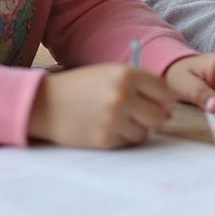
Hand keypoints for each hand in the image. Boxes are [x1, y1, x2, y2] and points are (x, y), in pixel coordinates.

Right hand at [28, 64, 173, 147]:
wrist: (46, 103)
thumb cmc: (82, 86)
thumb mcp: (110, 73)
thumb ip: (139, 83)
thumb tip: (168, 106)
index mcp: (126, 74)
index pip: (163, 90)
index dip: (165, 99)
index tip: (161, 103)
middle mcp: (122, 96)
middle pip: (159, 115)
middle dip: (156, 117)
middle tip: (145, 116)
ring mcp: (113, 119)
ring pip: (145, 132)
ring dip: (139, 128)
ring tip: (123, 121)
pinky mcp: (104, 139)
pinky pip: (127, 142)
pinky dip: (123, 138)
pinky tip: (109, 129)